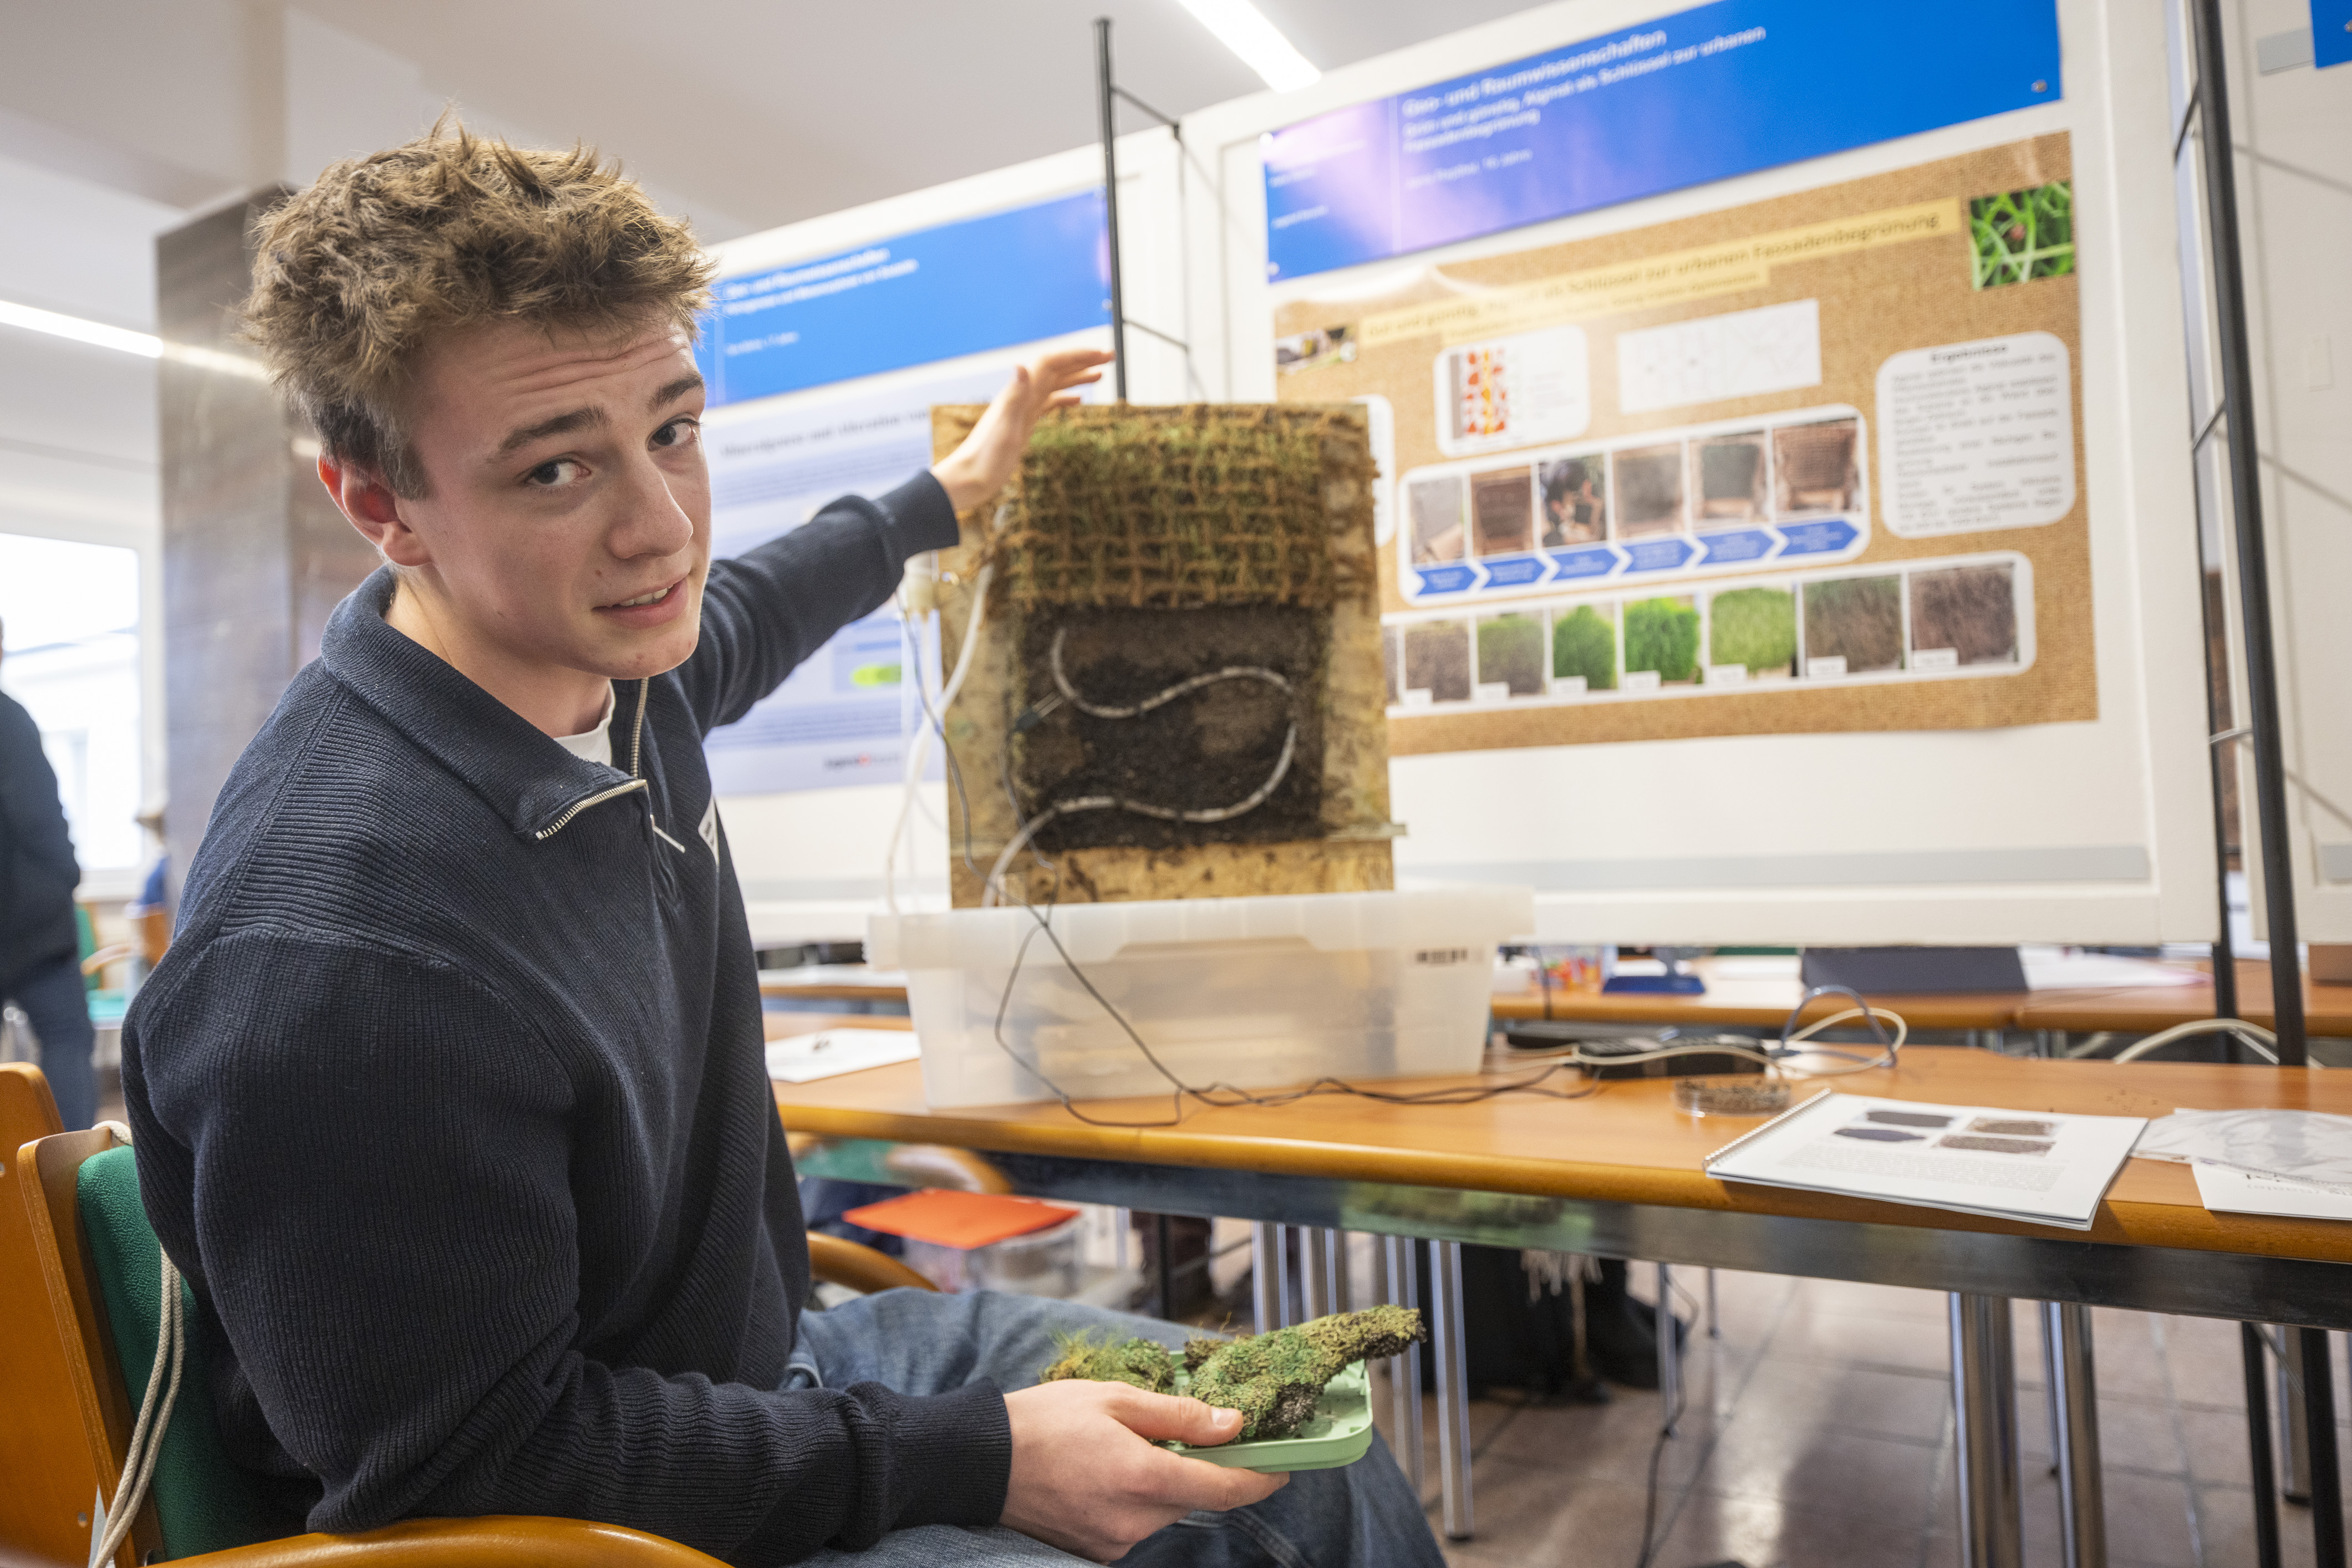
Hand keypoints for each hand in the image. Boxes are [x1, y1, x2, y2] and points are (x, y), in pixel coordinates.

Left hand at [930, 347, 1112, 514]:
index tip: (1101, 355)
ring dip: (1076, 376)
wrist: (969, 479)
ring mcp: (1022, 410)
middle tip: (1109, 357)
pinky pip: (1047, 404)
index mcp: (1019, 395)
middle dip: (1082, 361)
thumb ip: (1013, 397)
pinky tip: (1077, 400)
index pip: (1051, 363)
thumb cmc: (985, 458)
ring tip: (1100, 375)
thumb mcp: (1003, 428)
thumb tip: (1021, 367)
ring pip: (1054, 385)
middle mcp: (1021, 397)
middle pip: (1055, 370)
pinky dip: (1064, 397)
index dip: (1076, 355)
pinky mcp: (1023, 423)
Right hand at [999, 1380, 1286, 1561]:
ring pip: (1162, 1512)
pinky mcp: (1095, 1552)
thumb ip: (1180, 1416)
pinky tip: (1105, 1472)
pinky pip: (1134, 1524)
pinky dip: (1134, 1499)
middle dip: (1199, 1470)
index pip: (1224, 1490)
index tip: (1282, 1466)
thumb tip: (1232, 1426)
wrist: (979, 1462)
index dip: (1259, 1479)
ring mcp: (1113, 1543)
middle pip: (1192, 1499)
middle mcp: (1133, 1521)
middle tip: (1188, 1435)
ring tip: (1124, 1447)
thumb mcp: (1115, 1398)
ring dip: (1161, 1483)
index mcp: (1143, 1479)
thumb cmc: (1044, 1421)